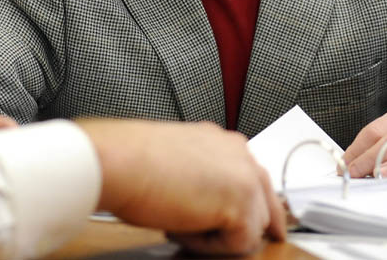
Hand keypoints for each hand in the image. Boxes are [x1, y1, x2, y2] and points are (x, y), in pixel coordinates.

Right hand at [77, 119, 284, 255]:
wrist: (120, 161)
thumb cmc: (130, 159)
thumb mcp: (176, 160)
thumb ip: (199, 174)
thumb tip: (200, 200)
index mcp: (222, 140)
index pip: (251, 176)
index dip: (247, 203)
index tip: (243, 220)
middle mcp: (239, 153)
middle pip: (266, 201)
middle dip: (255, 225)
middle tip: (238, 243)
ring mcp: (245, 177)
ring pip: (254, 226)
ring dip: (220, 235)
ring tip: (182, 228)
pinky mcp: (241, 205)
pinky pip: (239, 243)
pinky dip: (209, 246)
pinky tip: (181, 231)